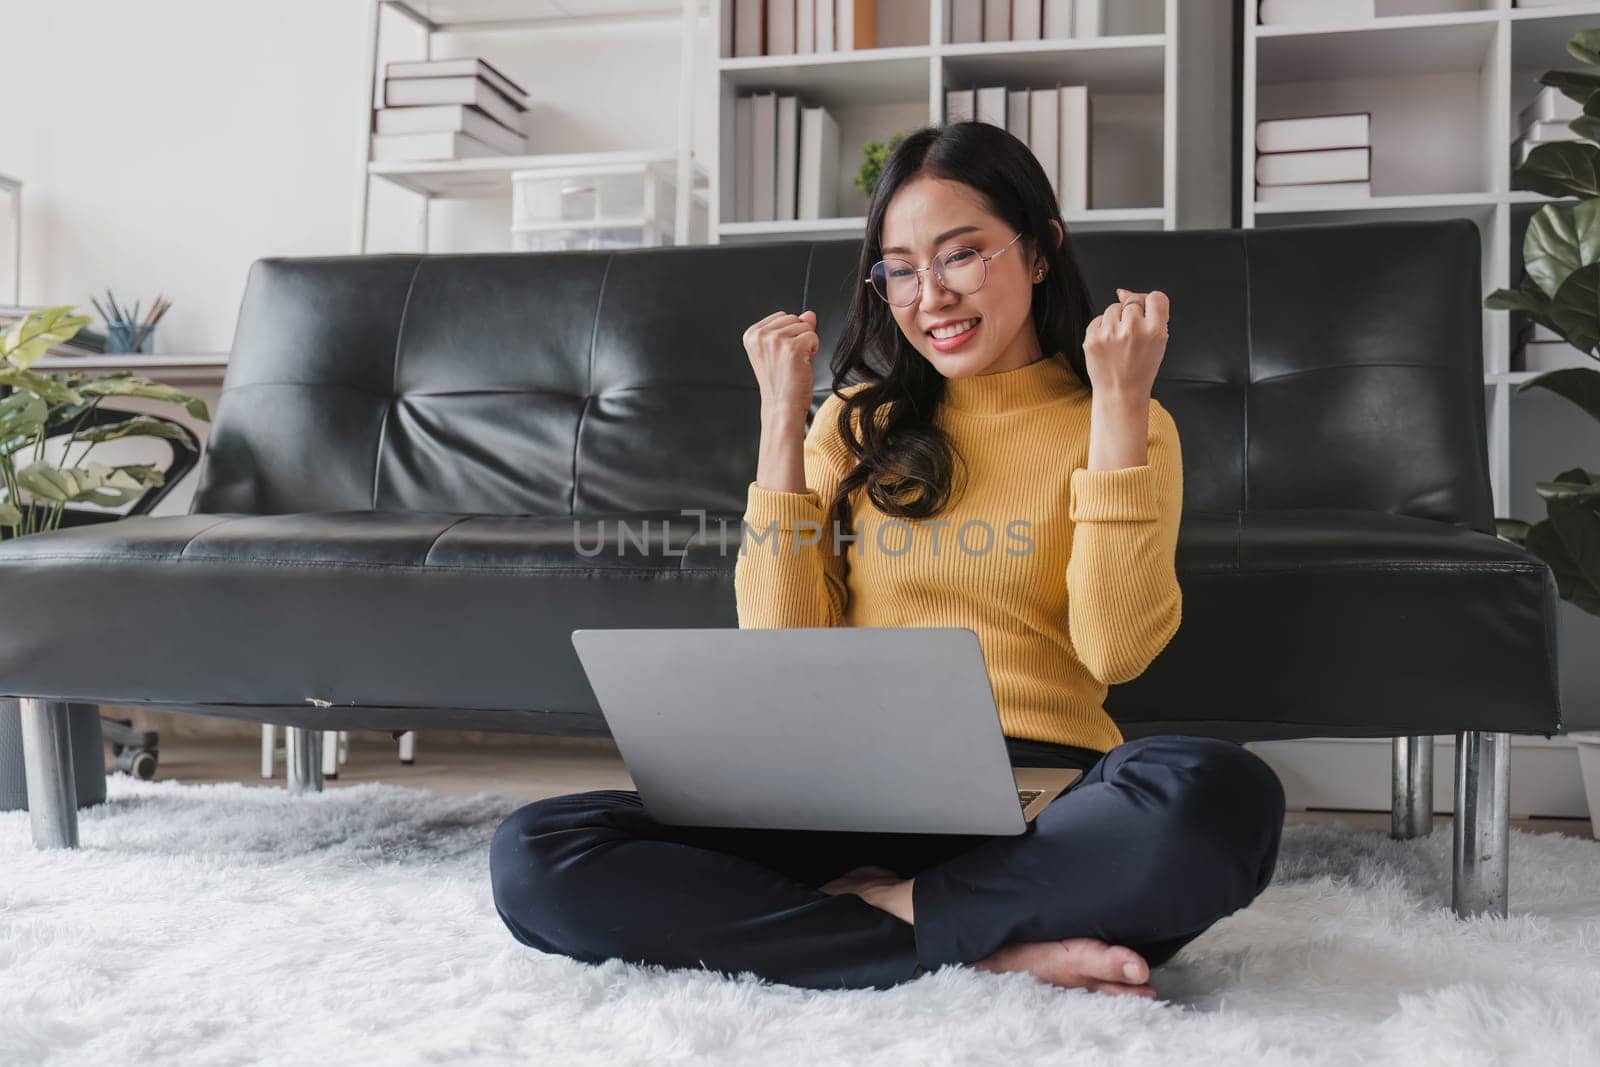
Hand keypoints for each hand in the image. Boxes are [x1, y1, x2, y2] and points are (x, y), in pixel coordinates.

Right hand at [744, 309, 819, 423]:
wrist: (782, 407)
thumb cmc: (781, 383)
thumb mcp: (781, 350)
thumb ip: (793, 328)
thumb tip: (810, 314)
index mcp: (752, 334)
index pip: (783, 316)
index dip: (789, 335)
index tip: (781, 356)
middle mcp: (760, 335)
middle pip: (794, 318)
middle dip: (798, 337)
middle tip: (789, 361)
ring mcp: (775, 341)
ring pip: (806, 327)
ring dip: (807, 345)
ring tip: (795, 364)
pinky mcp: (792, 348)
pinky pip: (814, 337)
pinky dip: (813, 351)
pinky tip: (802, 365)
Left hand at [1081, 288, 1168, 397]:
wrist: (1120, 393)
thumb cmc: (1140, 368)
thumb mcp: (1158, 342)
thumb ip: (1150, 314)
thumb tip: (1123, 292)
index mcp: (1155, 331)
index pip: (1156, 297)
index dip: (1151, 305)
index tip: (1148, 316)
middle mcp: (1132, 329)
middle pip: (1133, 301)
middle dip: (1132, 315)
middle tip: (1132, 338)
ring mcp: (1110, 334)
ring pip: (1113, 308)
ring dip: (1116, 320)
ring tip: (1119, 342)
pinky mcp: (1092, 338)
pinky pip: (1099, 319)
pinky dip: (1103, 328)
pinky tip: (1108, 345)